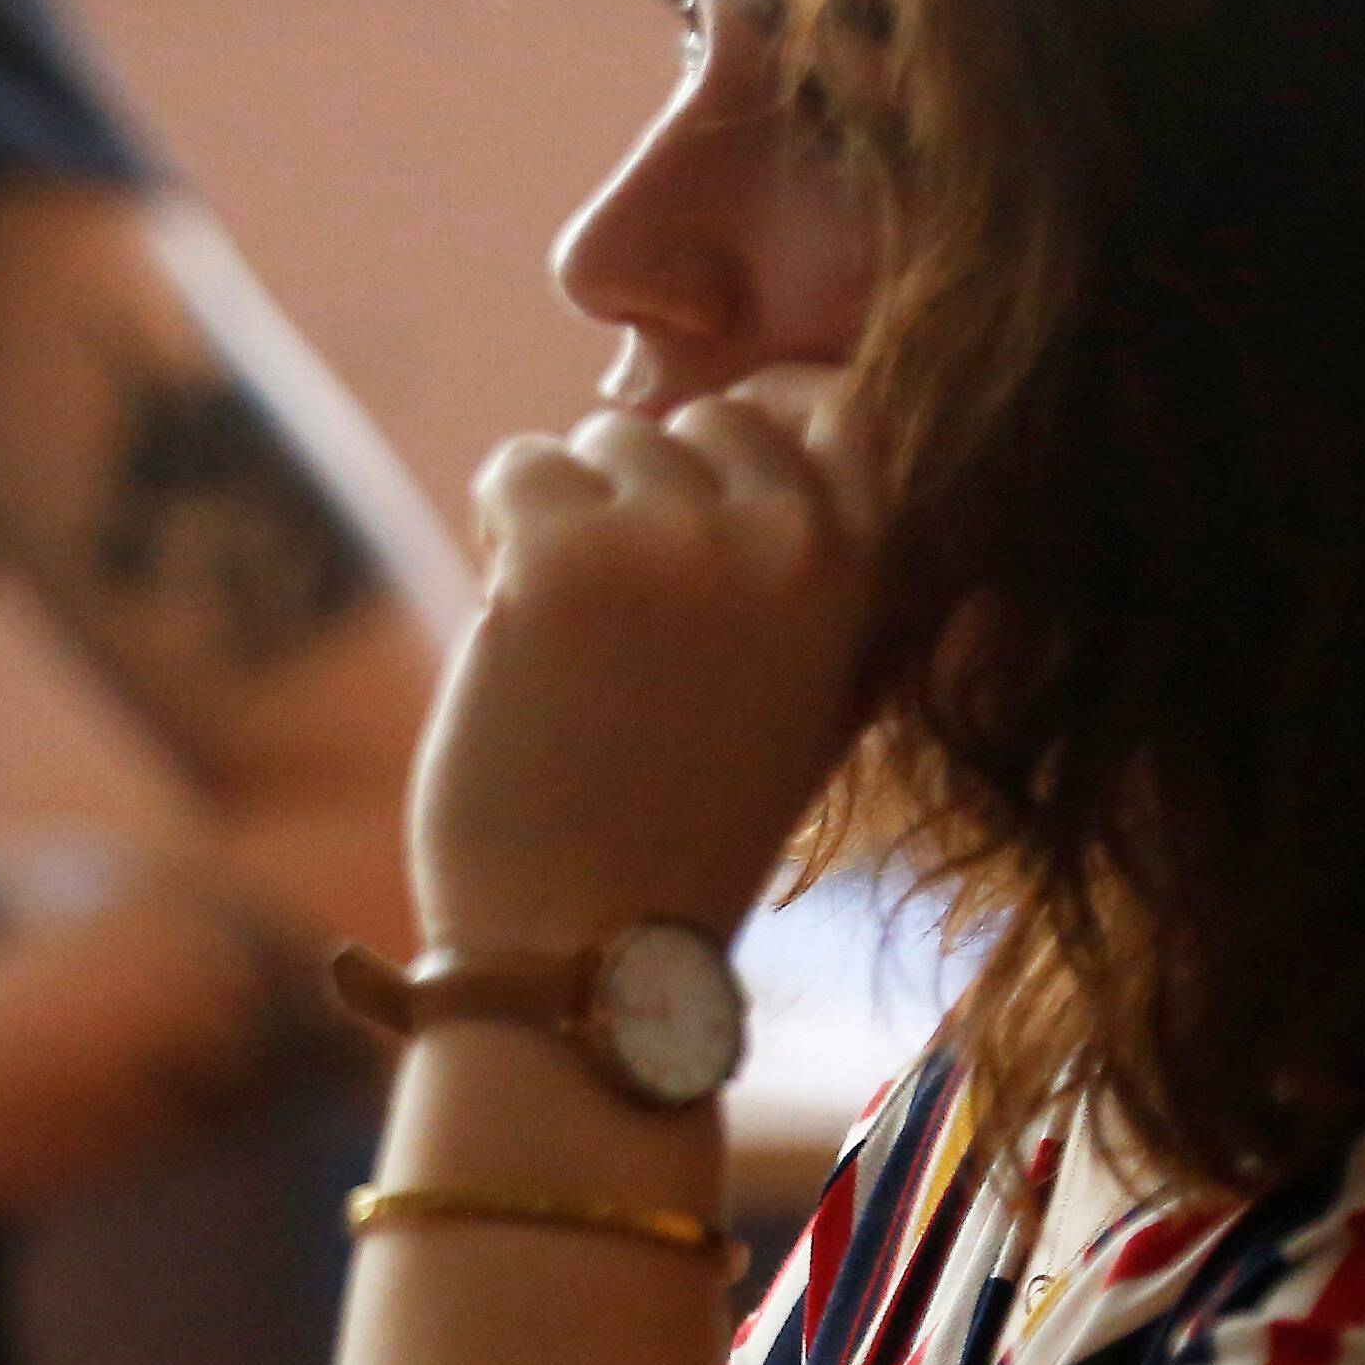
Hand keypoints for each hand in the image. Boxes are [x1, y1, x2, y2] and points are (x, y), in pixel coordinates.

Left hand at [410, 367, 877, 965]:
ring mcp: (676, 540)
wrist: (591, 952)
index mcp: (864, 574)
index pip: (832, 412)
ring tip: (564, 636)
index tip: (692, 503)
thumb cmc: (684, 842)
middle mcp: (785, 540)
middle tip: (612, 611)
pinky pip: (517, 466)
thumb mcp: (810, 707)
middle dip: (643, 490)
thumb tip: (805, 444)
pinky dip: (500, 525)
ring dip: (563, 517)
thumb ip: (818, 590)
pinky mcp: (564, 557)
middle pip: (702, 422)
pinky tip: (509, 620)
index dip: (747, 442)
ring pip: (600, 438)